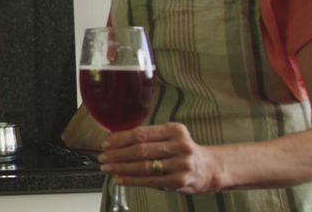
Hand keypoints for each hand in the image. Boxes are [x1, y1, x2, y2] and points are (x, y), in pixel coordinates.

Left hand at [98, 122, 222, 193]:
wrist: (208, 168)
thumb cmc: (183, 152)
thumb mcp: (171, 137)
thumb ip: (149, 138)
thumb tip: (116, 140)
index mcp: (174, 130)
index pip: (141, 133)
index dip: (120, 138)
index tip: (106, 143)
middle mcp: (180, 145)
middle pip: (140, 150)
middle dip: (117, 154)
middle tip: (103, 157)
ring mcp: (181, 164)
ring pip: (144, 166)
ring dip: (121, 168)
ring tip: (107, 168)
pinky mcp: (180, 181)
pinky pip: (150, 181)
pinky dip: (132, 180)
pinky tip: (120, 179)